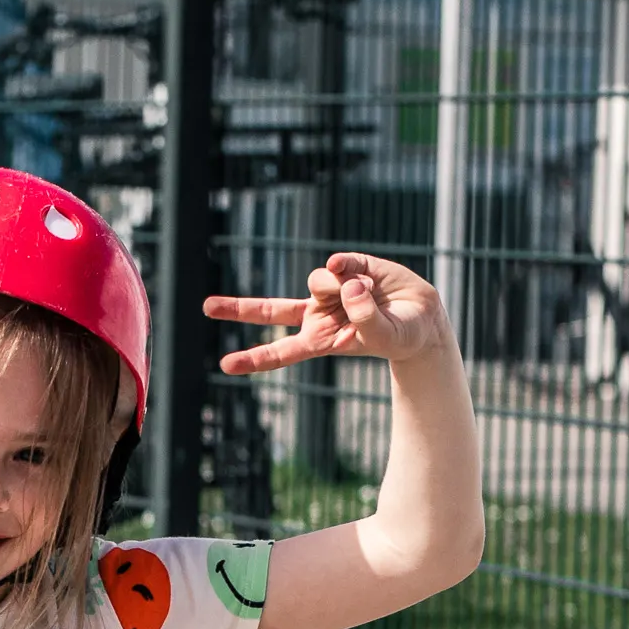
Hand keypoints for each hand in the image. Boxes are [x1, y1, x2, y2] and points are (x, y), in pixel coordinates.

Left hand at [206, 252, 454, 373]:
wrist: (423, 316)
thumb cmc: (402, 335)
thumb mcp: (387, 336)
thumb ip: (366, 318)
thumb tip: (345, 283)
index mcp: (321, 340)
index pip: (282, 351)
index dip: (255, 358)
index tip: (225, 366)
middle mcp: (318, 315)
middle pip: (271, 310)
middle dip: (238, 308)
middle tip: (206, 307)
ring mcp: (331, 290)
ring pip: (316, 280)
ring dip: (340, 287)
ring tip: (371, 295)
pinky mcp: (348, 267)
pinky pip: (337, 262)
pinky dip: (346, 265)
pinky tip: (360, 273)